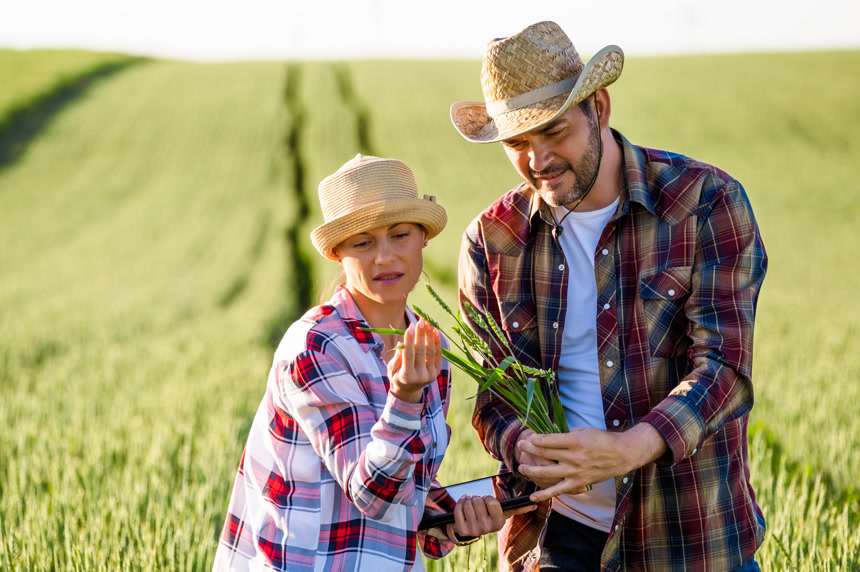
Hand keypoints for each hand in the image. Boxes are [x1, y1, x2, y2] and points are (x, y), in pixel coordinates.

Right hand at [387, 318, 441, 402]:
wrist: (408, 392)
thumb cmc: (397, 376)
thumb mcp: (392, 368)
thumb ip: (397, 356)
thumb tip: (402, 342)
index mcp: (406, 376)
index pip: (408, 355)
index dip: (409, 340)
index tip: (410, 327)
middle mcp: (420, 377)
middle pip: (421, 351)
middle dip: (421, 335)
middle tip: (421, 321)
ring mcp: (430, 375)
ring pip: (431, 352)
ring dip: (430, 336)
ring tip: (429, 323)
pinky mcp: (436, 372)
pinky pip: (438, 355)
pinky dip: (437, 343)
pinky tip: (436, 331)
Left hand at [450, 495, 535, 538]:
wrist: (474, 528)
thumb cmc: (490, 516)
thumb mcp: (503, 513)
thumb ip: (517, 508)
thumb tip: (533, 504)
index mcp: (498, 523)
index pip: (491, 501)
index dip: (488, 498)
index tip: (488, 502)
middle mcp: (487, 528)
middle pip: (478, 501)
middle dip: (477, 498)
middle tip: (478, 504)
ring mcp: (474, 530)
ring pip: (468, 503)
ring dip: (468, 500)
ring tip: (471, 504)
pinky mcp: (462, 529)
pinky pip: (458, 509)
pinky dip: (460, 503)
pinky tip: (463, 503)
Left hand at [517, 424, 667, 501]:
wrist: (621, 455)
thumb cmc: (602, 440)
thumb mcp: (584, 431)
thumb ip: (567, 434)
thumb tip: (553, 438)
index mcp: (575, 441)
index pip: (548, 440)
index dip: (534, 439)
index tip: (527, 437)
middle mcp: (574, 457)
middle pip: (545, 454)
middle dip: (529, 450)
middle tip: (520, 447)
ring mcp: (575, 472)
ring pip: (548, 473)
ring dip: (532, 470)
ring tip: (522, 467)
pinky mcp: (578, 483)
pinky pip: (558, 490)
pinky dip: (545, 494)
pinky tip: (533, 496)